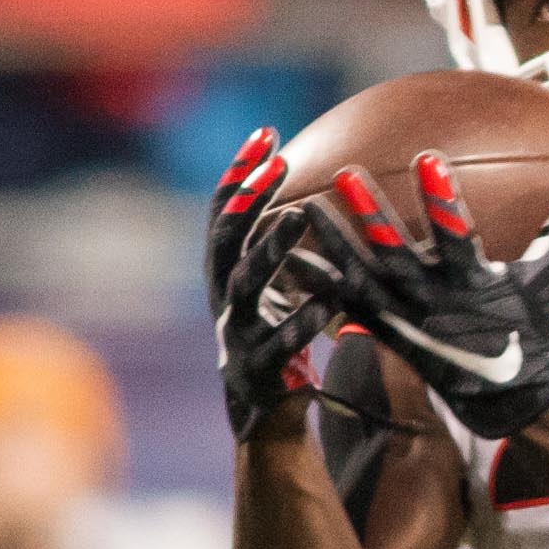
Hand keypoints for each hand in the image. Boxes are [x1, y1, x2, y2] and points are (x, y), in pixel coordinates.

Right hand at [207, 127, 333, 439]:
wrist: (263, 416)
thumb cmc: (277, 342)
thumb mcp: (276, 289)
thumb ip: (284, 248)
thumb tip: (311, 190)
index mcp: (226, 276)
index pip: (225, 214)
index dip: (241, 174)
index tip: (267, 133)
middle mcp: (222, 300)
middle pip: (227, 240)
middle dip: (249, 199)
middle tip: (279, 164)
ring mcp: (234, 335)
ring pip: (245, 287)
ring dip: (271, 249)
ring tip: (298, 217)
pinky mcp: (257, 372)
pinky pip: (278, 344)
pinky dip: (300, 321)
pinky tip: (326, 303)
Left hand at [302, 153, 548, 441]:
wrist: (508, 394)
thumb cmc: (531, 326)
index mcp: (476, 284)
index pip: (460, 237)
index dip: (444, 201)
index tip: (430, 159)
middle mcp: (437, 302)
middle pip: (399, 257)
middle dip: (372, 217)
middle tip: (346, 174)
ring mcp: (408, 319)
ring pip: (364, 279)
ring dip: (334, 245)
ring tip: (303, 208)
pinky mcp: (389, 331)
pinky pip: (348, 307)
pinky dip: (321, 285)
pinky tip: (291, 259)